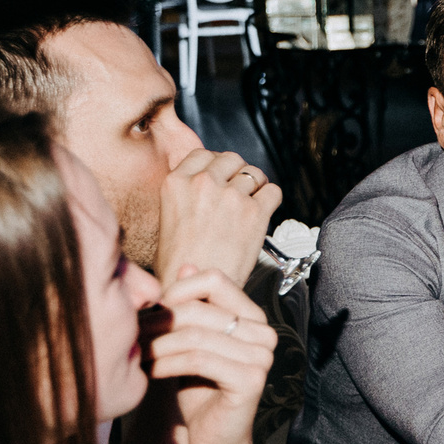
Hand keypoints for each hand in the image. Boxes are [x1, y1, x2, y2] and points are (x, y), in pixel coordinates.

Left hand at [143, 267, 273, 443]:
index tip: (151, 313)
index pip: (214, 280)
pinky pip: (199, 359)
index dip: (177, 291)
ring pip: (196, 334)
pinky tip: (149, 372)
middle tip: (132, 336)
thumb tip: (187, 263)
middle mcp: (265, 332)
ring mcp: (263, 356)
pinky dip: (167, 364)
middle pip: (200, 308)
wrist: (212, 439)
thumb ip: (191, 306)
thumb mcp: (189, 341)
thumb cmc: (198, 389)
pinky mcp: (252, 379)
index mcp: (253, 317)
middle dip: (159, 321)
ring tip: (137, 355)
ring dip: (158, 345)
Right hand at [156, 148, 279, 284]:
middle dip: (237, 172)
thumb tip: (209, 178)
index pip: (204, 154)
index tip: (221, 175)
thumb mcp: (169, 215)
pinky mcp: (255, 212)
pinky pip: (274, 191)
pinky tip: (263, 212)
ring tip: (251, 204)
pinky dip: (272, 199)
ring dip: (256, 186)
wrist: (194, 290)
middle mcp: (204, 183)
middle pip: (232, 159)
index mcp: (176, 182)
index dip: (216, 164)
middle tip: (239, 191)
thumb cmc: (179, 262)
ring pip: (255, 173)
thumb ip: (187, 192)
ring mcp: (231, 196)